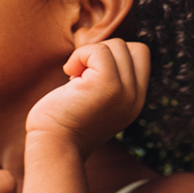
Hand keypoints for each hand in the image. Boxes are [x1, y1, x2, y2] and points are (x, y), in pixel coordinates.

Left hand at [26, 39, 149, 157]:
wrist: (53, 147)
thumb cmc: (63, 122)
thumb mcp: (95, 101)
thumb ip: (108, 81)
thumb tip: (102, 49)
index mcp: (135, 101)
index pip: (140, 56)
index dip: (114, 55)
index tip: (90, 73)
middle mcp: (136, 97)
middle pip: (132, 48)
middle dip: (103, 52)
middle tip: (80, 75)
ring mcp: (125, 91)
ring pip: (117, 45)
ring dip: (89, 54)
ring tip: (74, 77)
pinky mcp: (108, 85)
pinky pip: (98, 50)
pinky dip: (79, 55)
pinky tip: (69, 73)